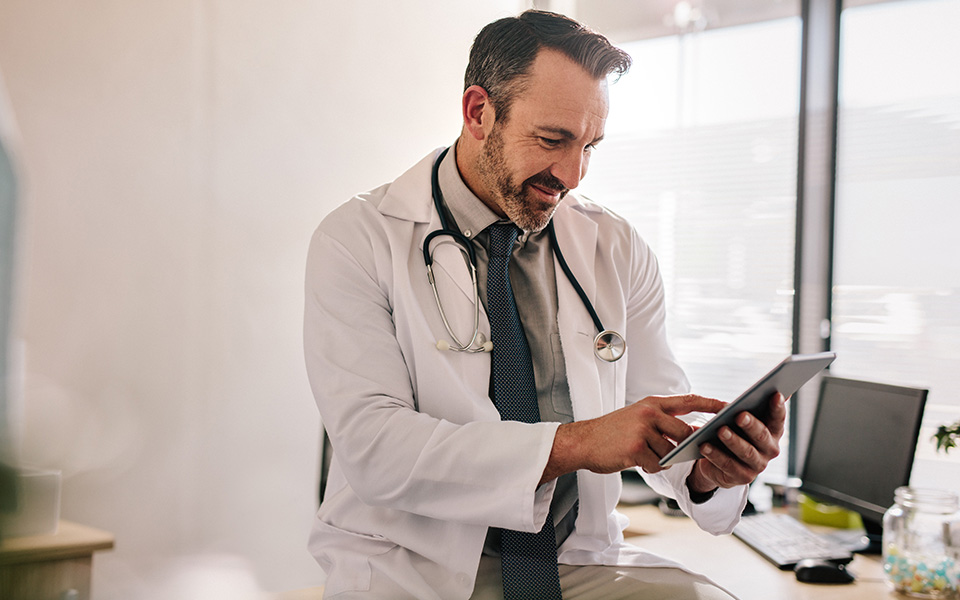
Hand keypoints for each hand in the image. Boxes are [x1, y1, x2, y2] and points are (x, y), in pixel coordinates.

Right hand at [542, 394, 726, 484]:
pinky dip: (651, 467)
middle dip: (681, 445)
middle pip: (684, 432)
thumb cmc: (613, 432)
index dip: (711, 403)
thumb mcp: (638, 416)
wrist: (584, 442)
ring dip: (661, 458)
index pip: (689, 400)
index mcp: (652, 403)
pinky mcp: (636, 449)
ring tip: (642, 453)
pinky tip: (637, 460)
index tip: (729, 406)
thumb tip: (692, 432)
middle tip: (669, 449)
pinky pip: (658, 464)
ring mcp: (642, 430)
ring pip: (670, 452)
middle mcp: (649, 413)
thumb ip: (664, 421)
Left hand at [687, 392, 785, 492]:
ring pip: (745, 452)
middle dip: (750, 425)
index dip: (778, 407)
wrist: (721, 463)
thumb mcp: (742, 419)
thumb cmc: (735, 432)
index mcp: (773, 431)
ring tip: (720, 430)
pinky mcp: (742, 477)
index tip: (775, 393)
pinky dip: (715, 455)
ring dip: (732, 440)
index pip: (778, 418)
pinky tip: (704, 445)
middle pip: (761, 436)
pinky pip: (728, 465)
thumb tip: (766, 388)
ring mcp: (757, 465)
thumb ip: (752, 406)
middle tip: (739, 414)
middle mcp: (770, 449)